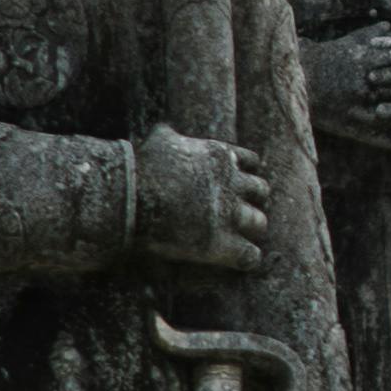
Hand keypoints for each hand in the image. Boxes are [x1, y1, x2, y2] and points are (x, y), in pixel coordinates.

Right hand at [134, 129, 270, 270]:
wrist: (130, 199)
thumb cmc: (139, 169)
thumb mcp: (159, 140)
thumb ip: (171, 136)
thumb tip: (163, 129)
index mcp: (220, 156)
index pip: (251, 162)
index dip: (245, 175)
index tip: (236, 184)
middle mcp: (232, 183)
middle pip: (261, 191)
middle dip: (251, 201)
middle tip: (239, 212)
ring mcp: (230, 214)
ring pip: (259, 222)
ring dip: (251, 229)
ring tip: (239, 238)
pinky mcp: (222, 244)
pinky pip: (250, 255)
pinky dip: (247, 259)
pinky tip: (238, 261)